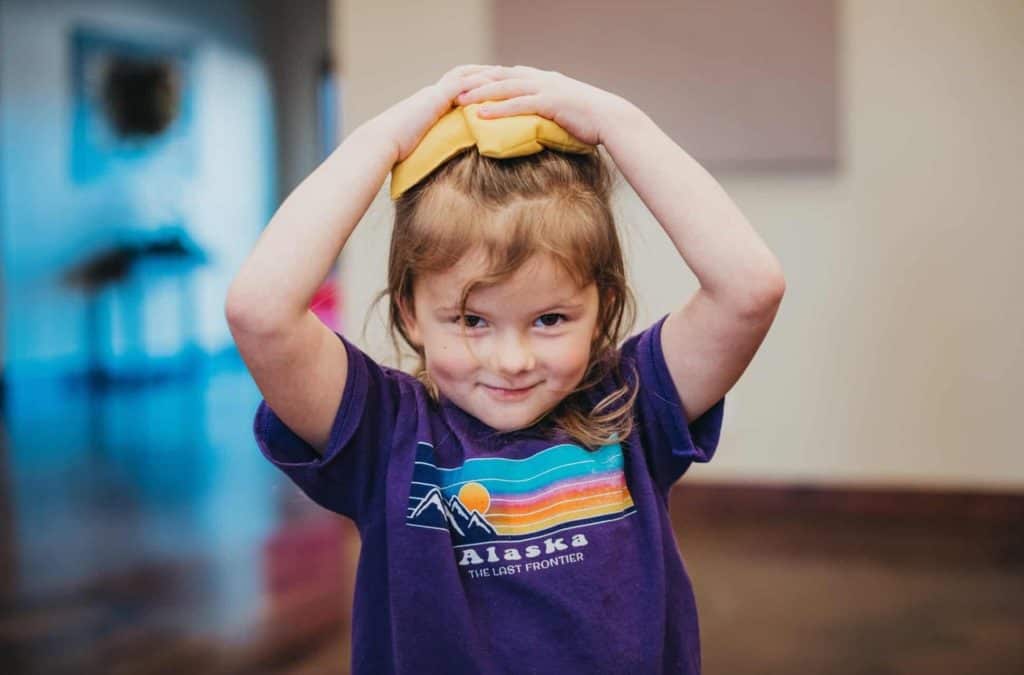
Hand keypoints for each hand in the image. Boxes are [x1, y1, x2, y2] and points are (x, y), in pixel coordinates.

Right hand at [371, 64, 508, 163]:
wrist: (381, 143)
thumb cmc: (394, 150)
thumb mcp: (417, 145)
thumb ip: (430, 145)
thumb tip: (438, 160)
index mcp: (428, 103)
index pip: (454, 85)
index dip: (472, 81)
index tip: (490, 83)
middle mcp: (431, 94)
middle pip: (461, 73)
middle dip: (482, 71)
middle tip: (504, 72)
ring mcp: (433, 94)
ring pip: (464, 74)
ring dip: (485, 73)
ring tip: (506, 75)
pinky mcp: (434, 98)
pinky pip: (462, 85)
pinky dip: (479, 82)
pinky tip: (496, 84)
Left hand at [453, 65, 628, 145]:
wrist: (611, 119)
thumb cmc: (590, 120)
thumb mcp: (564, 108)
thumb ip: (547, 108)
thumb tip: (534, 119)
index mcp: (543, 79)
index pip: (509, 74)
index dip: (487, 77)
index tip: (467, 83)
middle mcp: (542, 79)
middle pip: (501, 76)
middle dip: (476, 81)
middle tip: (453, 88)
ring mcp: (545, 88)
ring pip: (505, 87)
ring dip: (480, 92)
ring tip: (459, 99)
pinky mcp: (549, 102)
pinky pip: (517, 104)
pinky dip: (497, 108)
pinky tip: (480, 114)